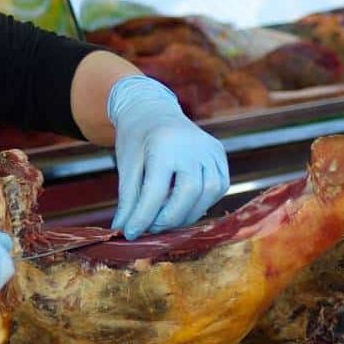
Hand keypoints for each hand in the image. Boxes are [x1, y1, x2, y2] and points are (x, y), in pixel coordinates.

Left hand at [108, 75, 228, 239]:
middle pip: (188, 194)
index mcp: (164, 143)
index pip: (156, 190)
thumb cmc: (136, 139)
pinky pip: (218, 187)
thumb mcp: (126, 165)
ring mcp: (210, 148)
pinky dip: (201, 202)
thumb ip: (128, 199)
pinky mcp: (219, 154)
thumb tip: (124, 231)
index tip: (130, 233)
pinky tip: (182, 205)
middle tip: (150, 228)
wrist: (152, 110)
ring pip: (208, 193)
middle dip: (168, 219)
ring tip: (165, 218)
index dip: (143, 217)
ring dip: (187, 214)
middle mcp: (193, 144)